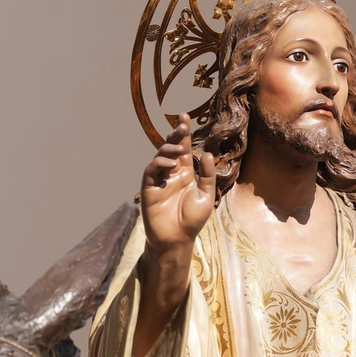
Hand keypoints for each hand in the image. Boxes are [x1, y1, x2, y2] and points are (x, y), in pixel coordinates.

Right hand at [141, 114, 214, 252]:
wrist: (177, 239)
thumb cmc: (192, 220)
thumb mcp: (206, 195)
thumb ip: (207, 175)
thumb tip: (206, 153)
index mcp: (185, 173)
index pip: (183, 148)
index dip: (183, 133)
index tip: (184, 117)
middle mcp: (171, 173)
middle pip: (170, 148)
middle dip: (175, 135)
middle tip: (180, 125)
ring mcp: (158, 180)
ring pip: (160, 156)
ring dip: (168, 149)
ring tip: (178, 149)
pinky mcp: (148, 188)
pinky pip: (150, 171)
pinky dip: (158, 163)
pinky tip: (170, 163)